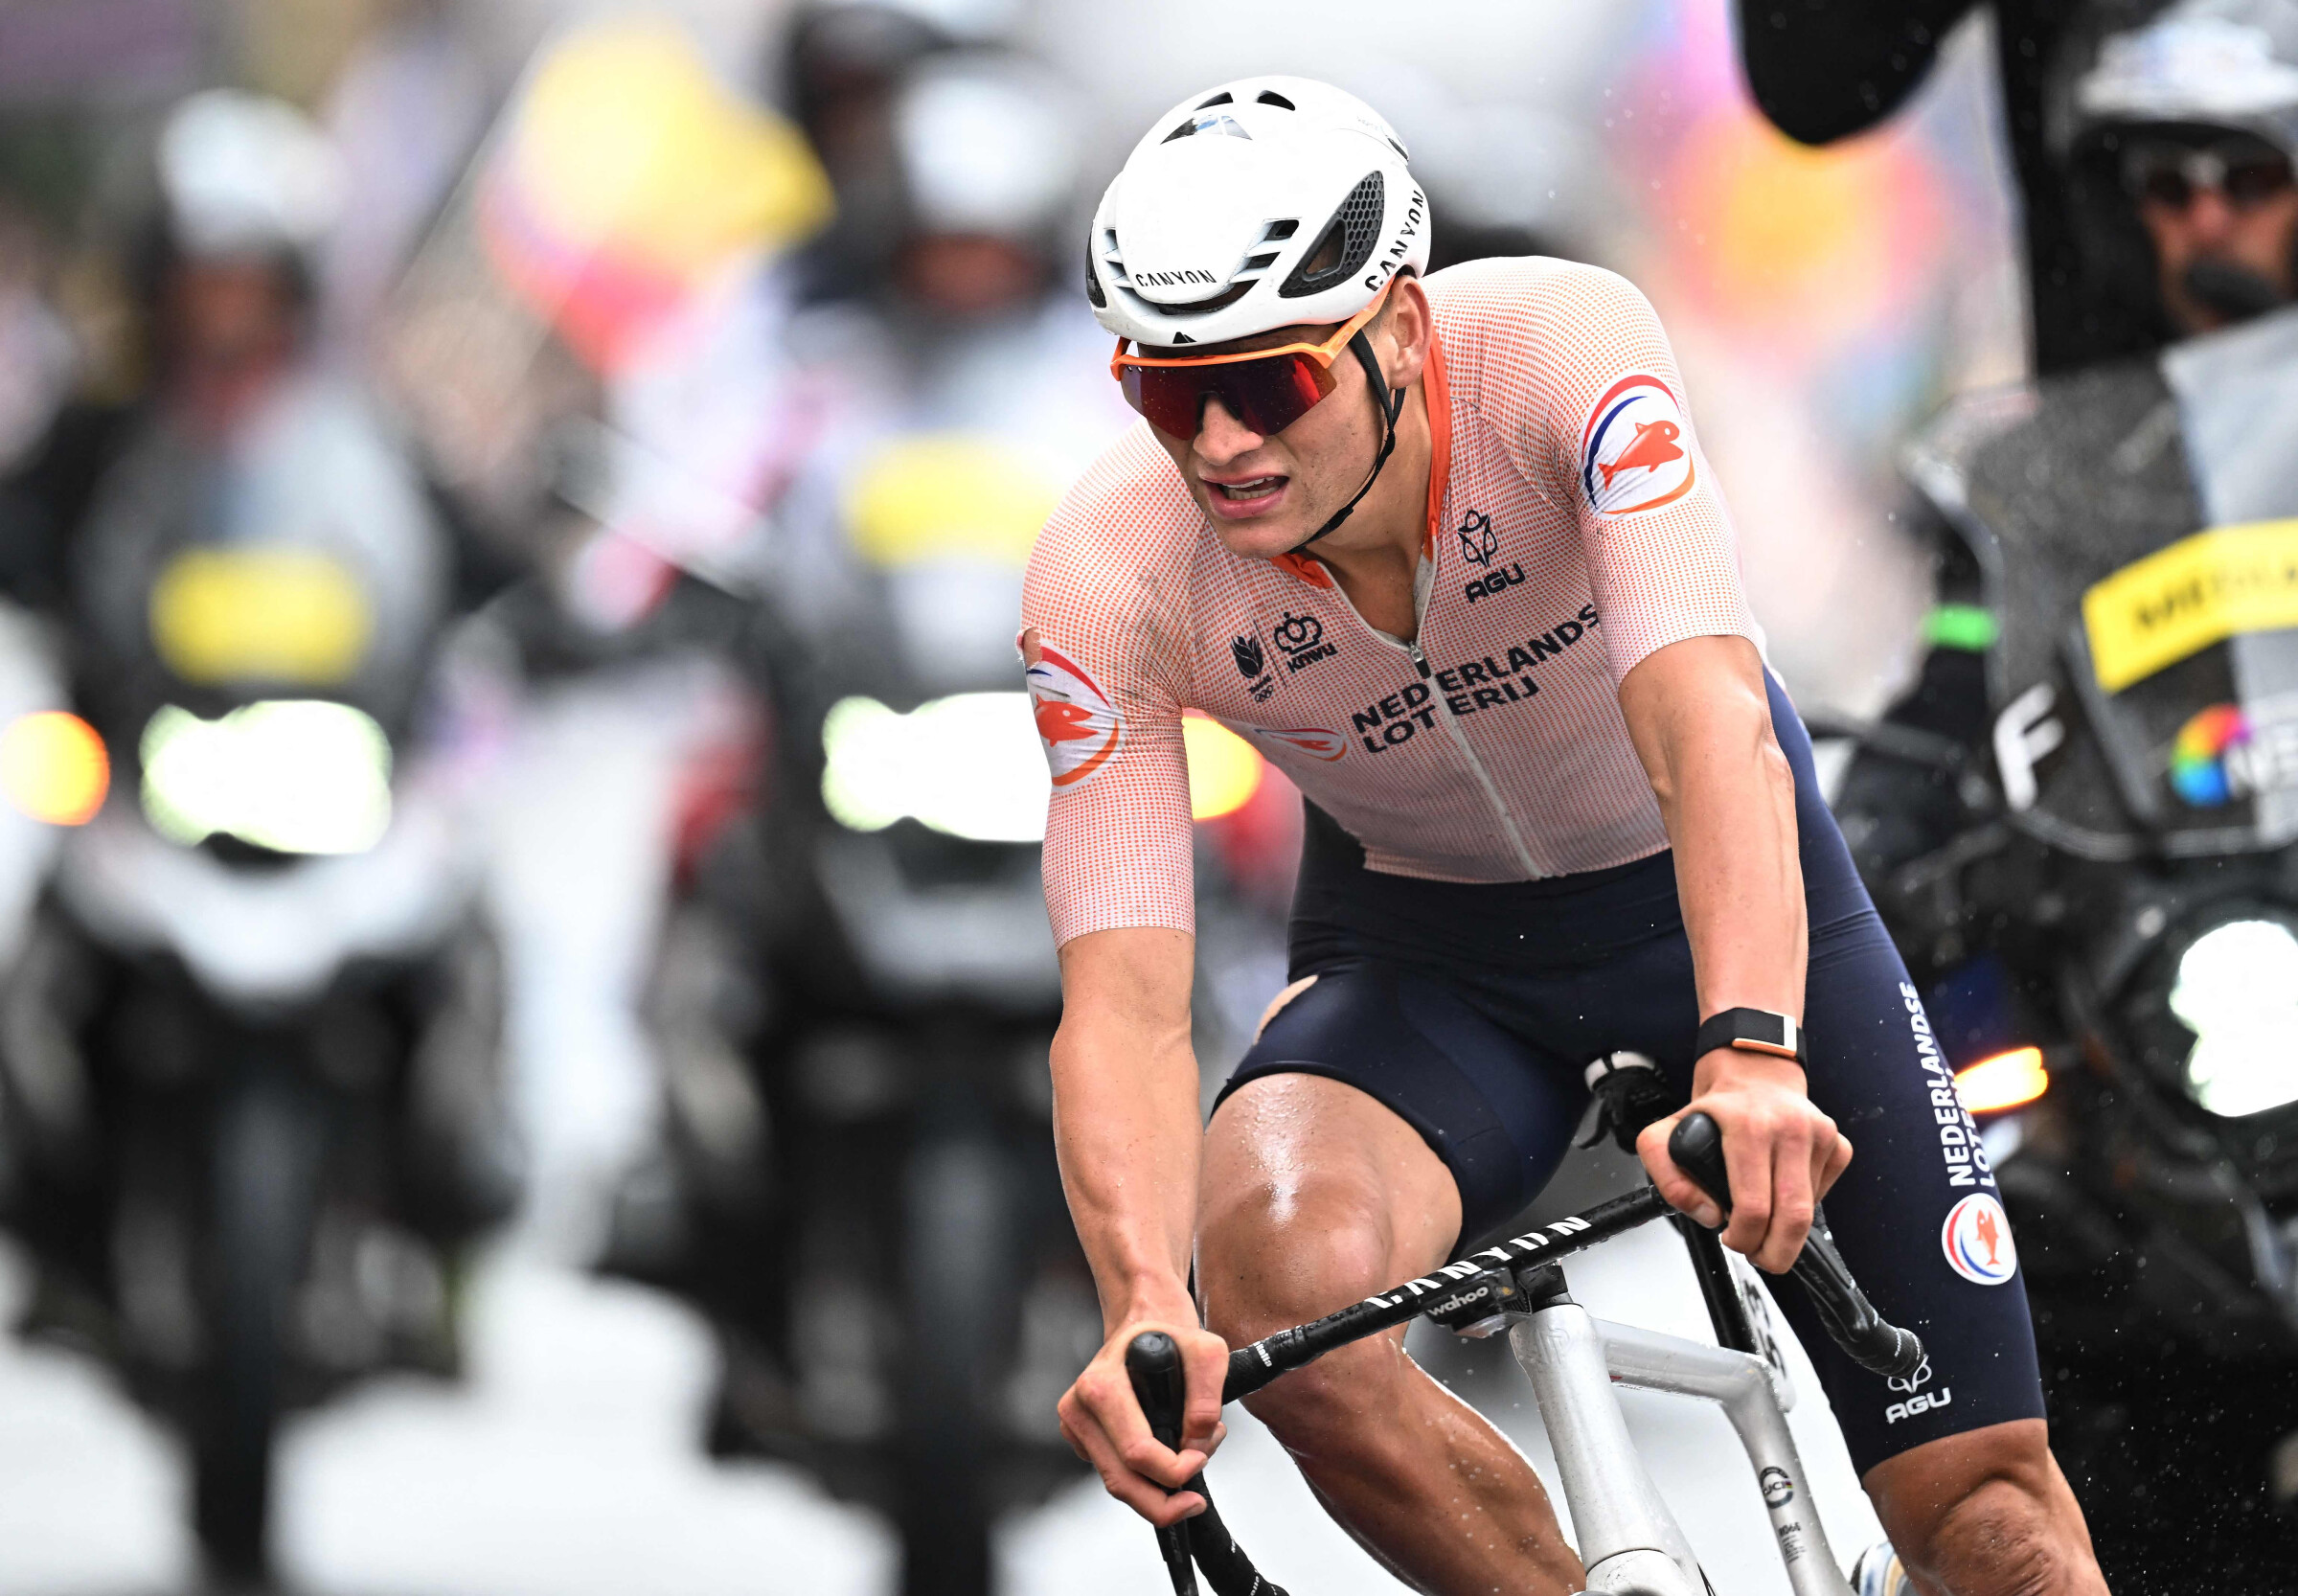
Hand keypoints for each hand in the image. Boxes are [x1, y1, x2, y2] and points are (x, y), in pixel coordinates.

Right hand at [1056, 1302, 1230, 1525]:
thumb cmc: (1171, 1337)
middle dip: (1165, 1500)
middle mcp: (1078, 1407)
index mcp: (1100, 1386)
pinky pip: (1115, 1474)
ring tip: (1189, 1463)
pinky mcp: (1082, 1440)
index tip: (1200, 1458)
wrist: (1142, 1324)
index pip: (1137, 1453)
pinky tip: (1166, 1452)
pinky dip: (1144, 1477)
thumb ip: (1208, 1396)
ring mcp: (1075, 1426)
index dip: (1175, 1469)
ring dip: (1158, 1489)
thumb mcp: (1207, 1351)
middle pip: (1122, 1481)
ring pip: (1117, 1484)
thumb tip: (1197, 1439)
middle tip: (1194, 1500)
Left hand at [1638, 1049, 1851, 1272]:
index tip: (1731, 1238)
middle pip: (1794, 1218)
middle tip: (1757, 1253)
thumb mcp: (1666, 1133)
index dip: (1742, 1237)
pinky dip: (1806, 1204)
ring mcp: (1819, 1135)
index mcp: (1747, 1126)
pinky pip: (1826, 1193)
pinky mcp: (1837, 1143)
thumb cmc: (1714, 1108)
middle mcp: (1789, 1128)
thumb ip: (1668, 1179)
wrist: (1753, 1070)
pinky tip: (1783, 1189)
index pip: (1754, 1207)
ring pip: (1811, 1210)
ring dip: (1787, 1230)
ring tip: (1763, 1221)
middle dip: (1774, 1252)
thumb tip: (1708, 1215)